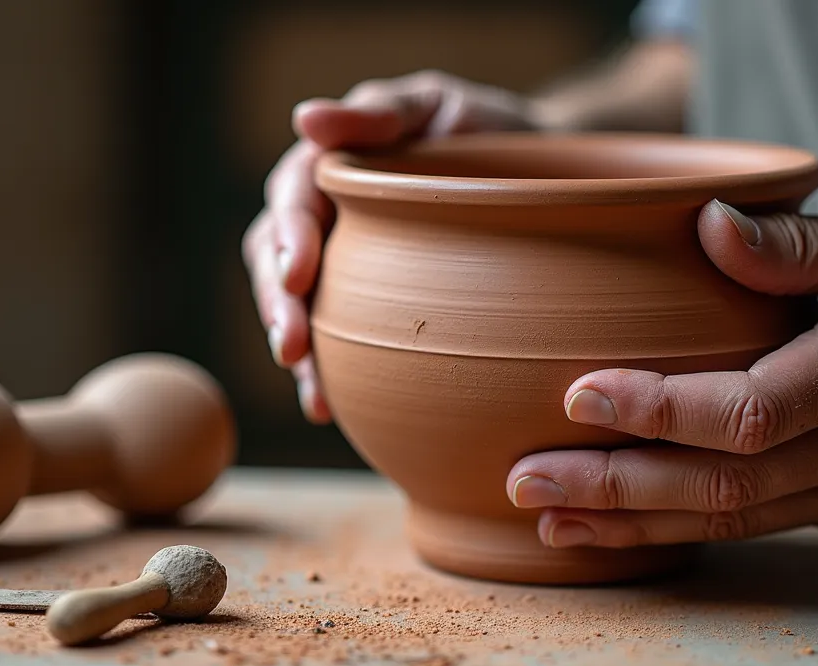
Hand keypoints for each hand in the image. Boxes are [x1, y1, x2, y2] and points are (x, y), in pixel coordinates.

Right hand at [243, 71, 539, 422]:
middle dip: (279, 305)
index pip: (292, 199)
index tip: (300, 274)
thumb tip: (303, 117)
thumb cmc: (485, 131)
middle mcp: (323, 216)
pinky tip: (328, 407)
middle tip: (291, 347)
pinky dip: (324, 372)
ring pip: (294, 304)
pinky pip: (332, 338)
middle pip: (277, 259)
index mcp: (331, 165)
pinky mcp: (363, 304)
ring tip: (310, 390)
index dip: (289, 237)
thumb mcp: (438, 106)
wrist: (541, 176)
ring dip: (295, 347)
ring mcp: (340, 262)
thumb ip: (378, 113)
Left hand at [507, 201, 817, 548]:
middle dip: (616, 489)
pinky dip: (684, 525)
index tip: (578, 396)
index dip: (659, 411)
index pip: (750, 409)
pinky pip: (759, 523)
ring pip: (734, 519)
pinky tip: (622, 524)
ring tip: (548, 519)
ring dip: (635, 522)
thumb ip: (794, 241)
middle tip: (527, 481)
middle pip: (725, 483)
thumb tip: (702, 225)